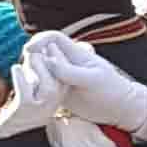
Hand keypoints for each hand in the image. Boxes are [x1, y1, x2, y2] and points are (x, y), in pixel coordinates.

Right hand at [20, 27, 146, 134]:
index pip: (52, 38)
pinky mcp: (59, 91)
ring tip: (37, 89)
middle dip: (32, 60)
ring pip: (40, 70)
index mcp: (75, 54)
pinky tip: (39, 99)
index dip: (39, 40)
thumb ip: (70, 71)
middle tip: (32, 76)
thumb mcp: (92, 80)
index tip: (28, 51)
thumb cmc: (111, 90)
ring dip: (33, 76)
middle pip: (41, 53)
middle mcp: (66, 63)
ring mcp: (62, 77)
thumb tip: (47, 61)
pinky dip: (36, 90)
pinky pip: (42, 86)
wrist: (119, 109)